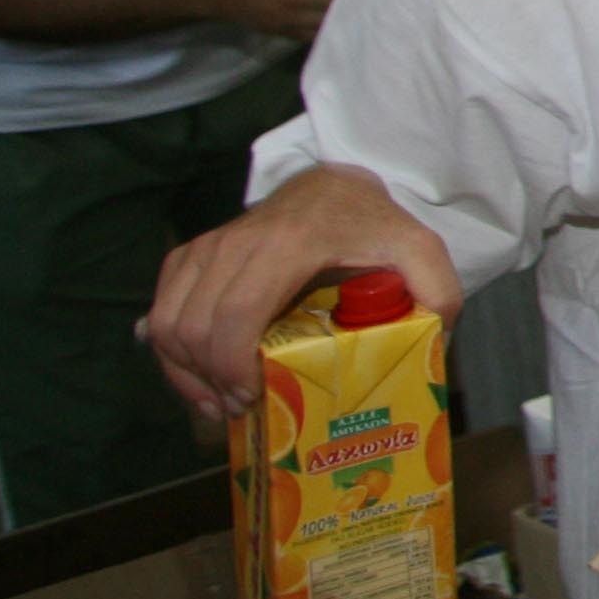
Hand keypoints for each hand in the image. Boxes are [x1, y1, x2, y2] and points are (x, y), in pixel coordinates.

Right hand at [140, 164, 459, 424]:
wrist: (334, 187)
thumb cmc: (374, 226)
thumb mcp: (419, 251)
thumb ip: (437, 291)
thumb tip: (432, 343)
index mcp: (289, 244)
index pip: (239, 311)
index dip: (232, 363)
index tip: (249, 398)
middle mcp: (237, 243)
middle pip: (195, 325)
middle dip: (208, 379)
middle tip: (238, 410)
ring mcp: (209, 247)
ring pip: (169, 321)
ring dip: (183, 371)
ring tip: (218, 402)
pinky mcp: (191, 255)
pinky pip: (161, 309)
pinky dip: (169, 350)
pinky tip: (197, 376)